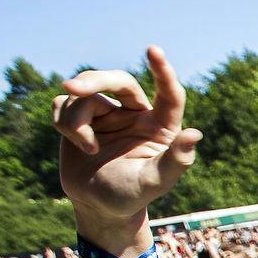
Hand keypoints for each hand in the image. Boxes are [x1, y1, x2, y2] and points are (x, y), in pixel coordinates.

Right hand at [52, 46, 199, 247]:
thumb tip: (194, 134)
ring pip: (84, 94)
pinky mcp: (81, 116)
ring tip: (87, 148)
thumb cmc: (130, 196)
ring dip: (77, 121)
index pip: (167, 93)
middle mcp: (136, 114)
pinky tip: (77, 145)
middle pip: (118, 80)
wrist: (98, 206)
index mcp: (160, 126)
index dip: (162, 71)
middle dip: (94, 80)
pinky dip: (63, 123)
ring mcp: (108, 113)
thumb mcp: (154, 183)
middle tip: (72, 87)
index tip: (153, 50)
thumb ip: (175, 161)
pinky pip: (64, 103)